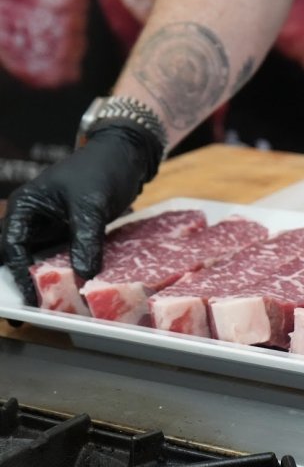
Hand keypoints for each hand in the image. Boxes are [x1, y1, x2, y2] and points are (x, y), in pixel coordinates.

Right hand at [0, 121, 161, 304]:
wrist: (127, 156)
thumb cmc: (102, 169)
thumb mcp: (91, 204)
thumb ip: (85, 238)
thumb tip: (82, 274)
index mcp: (25, 207)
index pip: (12, 247)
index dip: (19, 274)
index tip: (30, 297)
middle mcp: (33, 219)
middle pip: (20, 257)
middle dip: (25, 282)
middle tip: (32, 310)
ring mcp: (52, 227)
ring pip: (42, 261)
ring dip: (48, 281)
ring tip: (54, 308)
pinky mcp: (72, 233)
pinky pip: (65, 257)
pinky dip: (69, 272)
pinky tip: (77, 290)